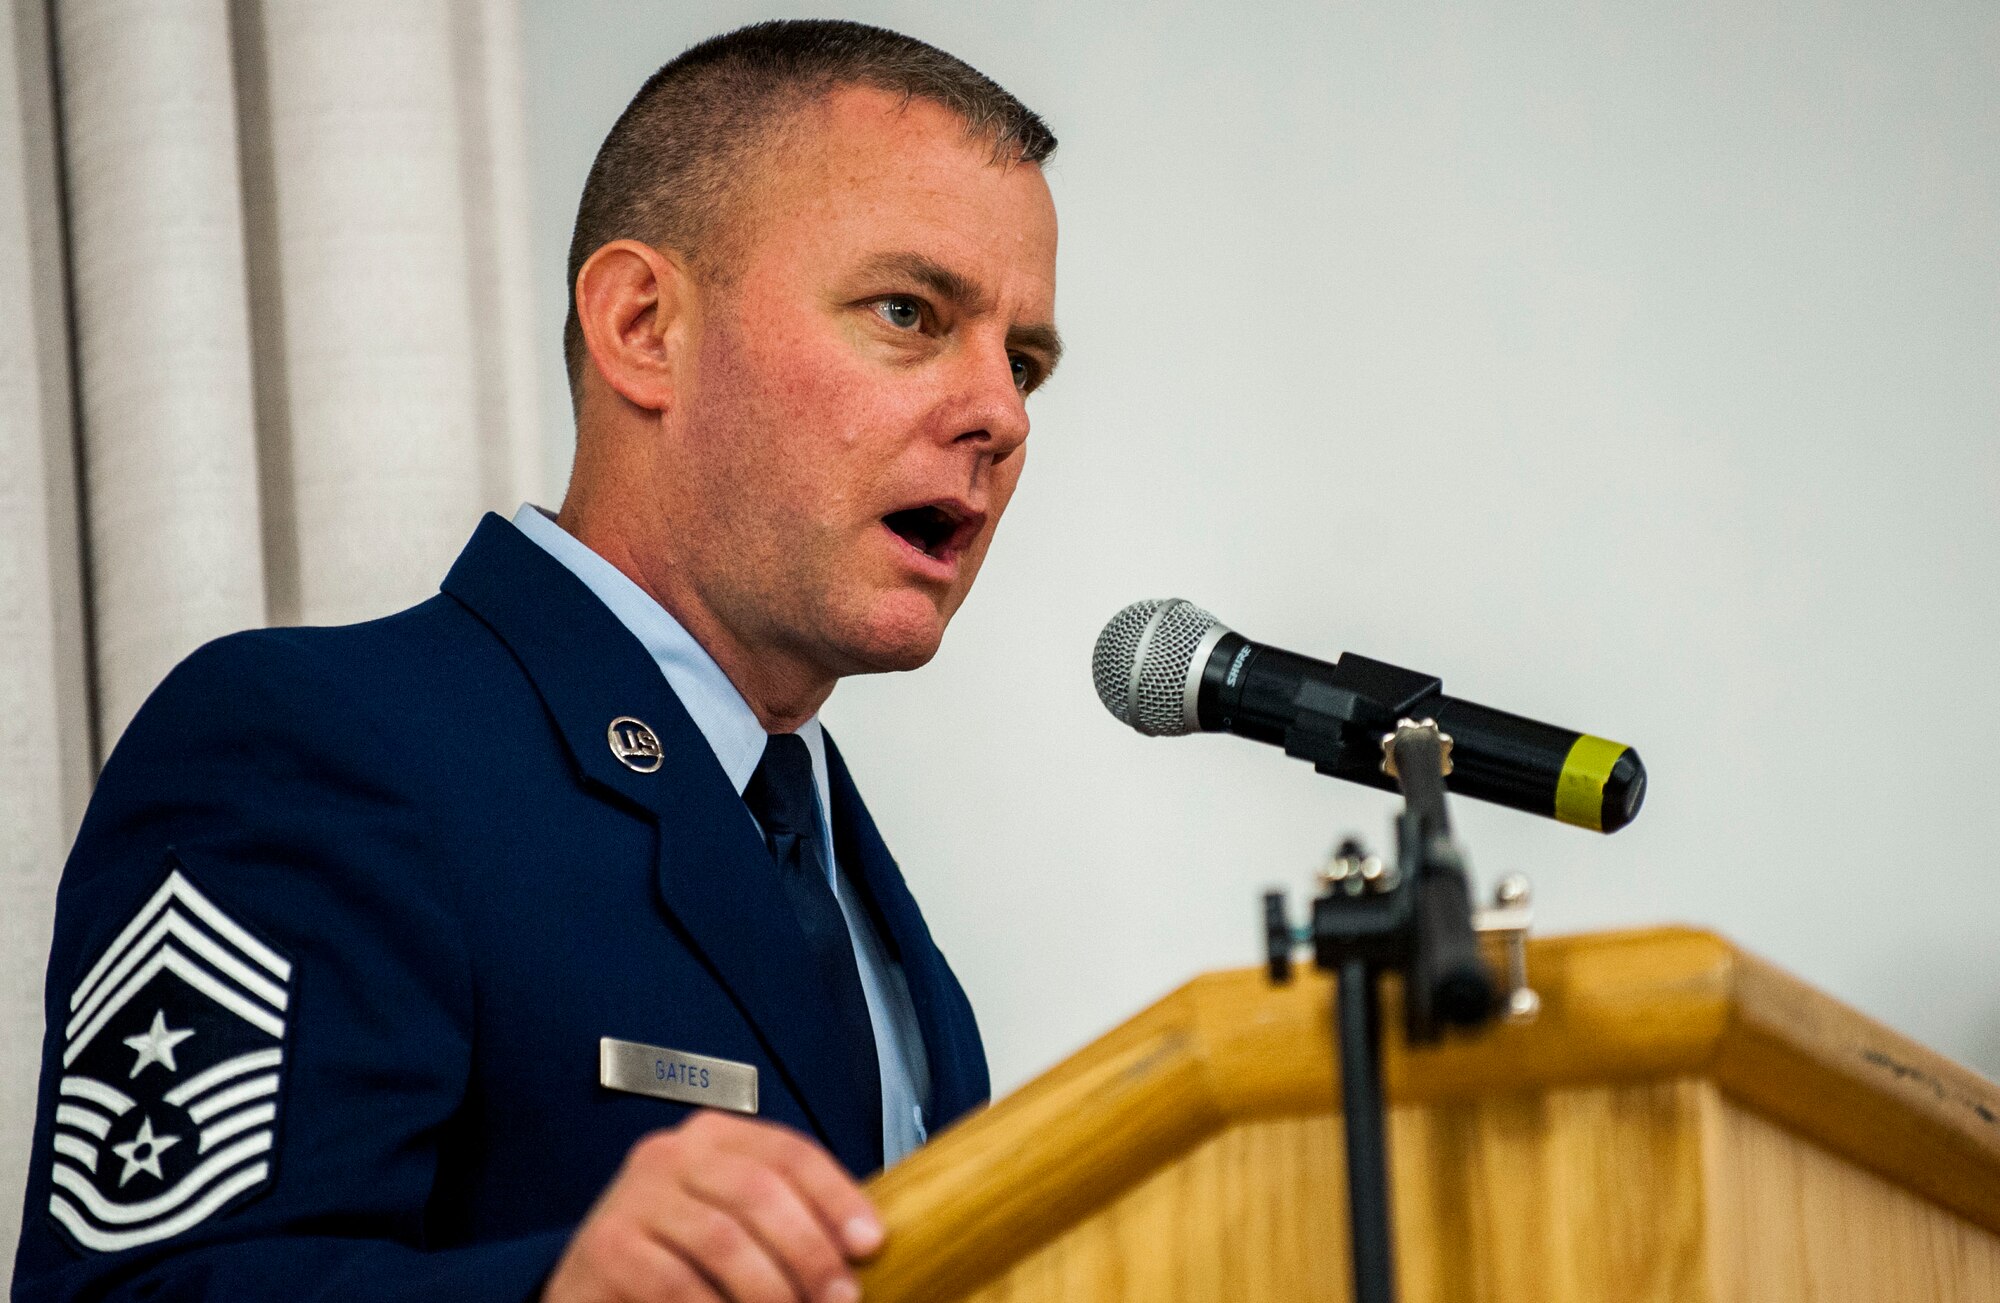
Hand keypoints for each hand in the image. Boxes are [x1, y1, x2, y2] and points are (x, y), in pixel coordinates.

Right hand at [544, 1111, 882, 1302]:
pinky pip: (677, 1284)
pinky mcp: (608, 1246)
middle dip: (809, 1251)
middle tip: (838, 1299)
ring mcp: (635, 1196)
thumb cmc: (680, 1254)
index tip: (870, 1243)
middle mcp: (672, 1154)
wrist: (595, 1284)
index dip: (836, 1196)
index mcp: (715, 1136)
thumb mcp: (734, 1219)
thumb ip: (786, 1216)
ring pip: (722, 1240)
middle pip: (759, 1191)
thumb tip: (863, 1244)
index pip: (789, 1152)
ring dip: (770, 1289)